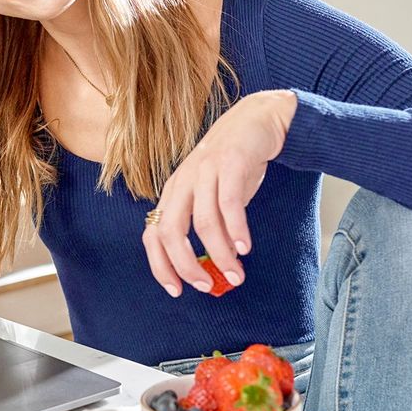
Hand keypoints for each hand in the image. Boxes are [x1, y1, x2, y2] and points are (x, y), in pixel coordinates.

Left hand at [142, 90, 297, 296]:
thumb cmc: (234, 165)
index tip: (177, 290)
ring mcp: (205, 170)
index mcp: (174, 192)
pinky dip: (236, 230)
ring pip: (204, 222)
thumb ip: (212, 226)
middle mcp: (183, 181)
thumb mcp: (214, 195)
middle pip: (170, 231)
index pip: (153, 234)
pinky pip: (228, 203)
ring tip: (236, 275)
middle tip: (206, 286)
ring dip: (219, 254)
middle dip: (185, 265)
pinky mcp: (230, 162)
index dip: (160, 265)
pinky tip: (245, 248)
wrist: (257, 120)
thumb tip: (218, 264)